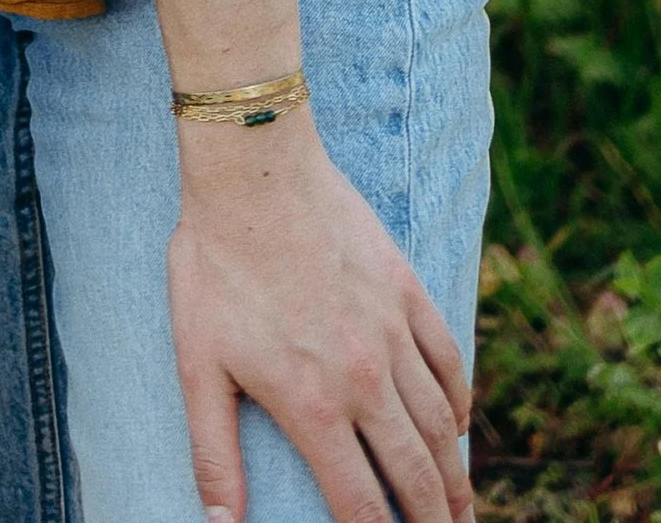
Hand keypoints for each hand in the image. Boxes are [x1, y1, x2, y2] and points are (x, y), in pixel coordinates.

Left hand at [167, 114, 472, 522]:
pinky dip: (458, 400)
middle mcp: (365, 379)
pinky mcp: (405, 290)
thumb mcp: (198, 364)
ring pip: (440, 424)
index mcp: (313, 405)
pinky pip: (447, 358)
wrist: (253, 172)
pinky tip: (458, 423)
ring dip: (456, 474)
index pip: (359, 504)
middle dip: (433, 522)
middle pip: (415, 474)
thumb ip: (214, 453)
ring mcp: (392, 333)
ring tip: (462, 508)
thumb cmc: (215, 265)